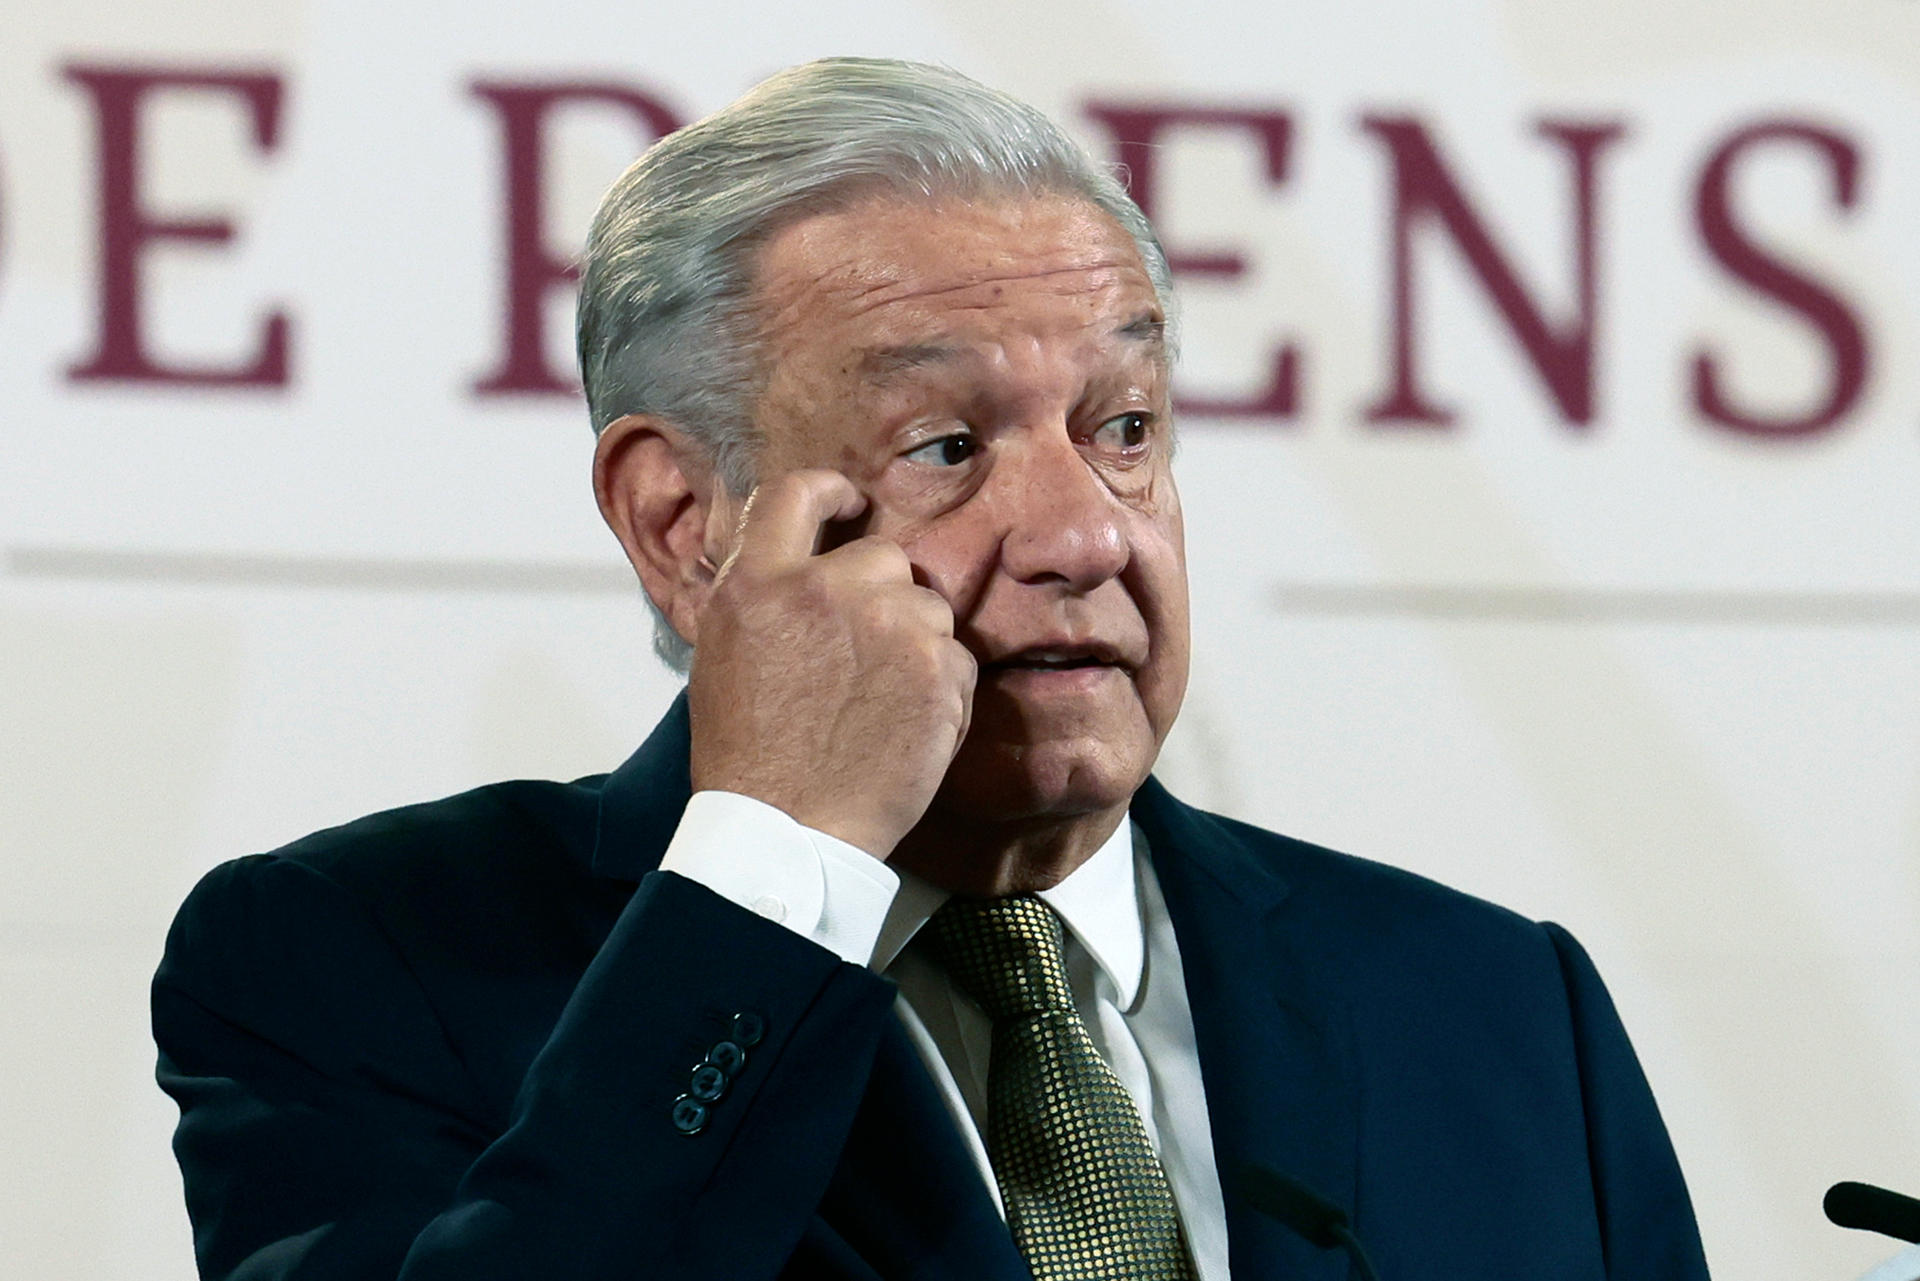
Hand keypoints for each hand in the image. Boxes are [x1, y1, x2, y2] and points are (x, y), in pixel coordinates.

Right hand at [686, 470, 977, 857]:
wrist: (788, 828)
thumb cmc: (748, 754)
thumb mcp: (722, 652)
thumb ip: (761, 593)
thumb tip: (798, 561)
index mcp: (758, 582)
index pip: (799, 493)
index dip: (833, 493)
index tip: (851, 505)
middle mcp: (825, 588)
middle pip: (883, 556)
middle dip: (882, 595)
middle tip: (861, 654)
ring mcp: (889, 625)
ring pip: (928, 607)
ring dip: (914, 643)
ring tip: (877, 702)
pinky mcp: (938, 669)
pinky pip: (957, 657)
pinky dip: (941, 688)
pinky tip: (902, 726)